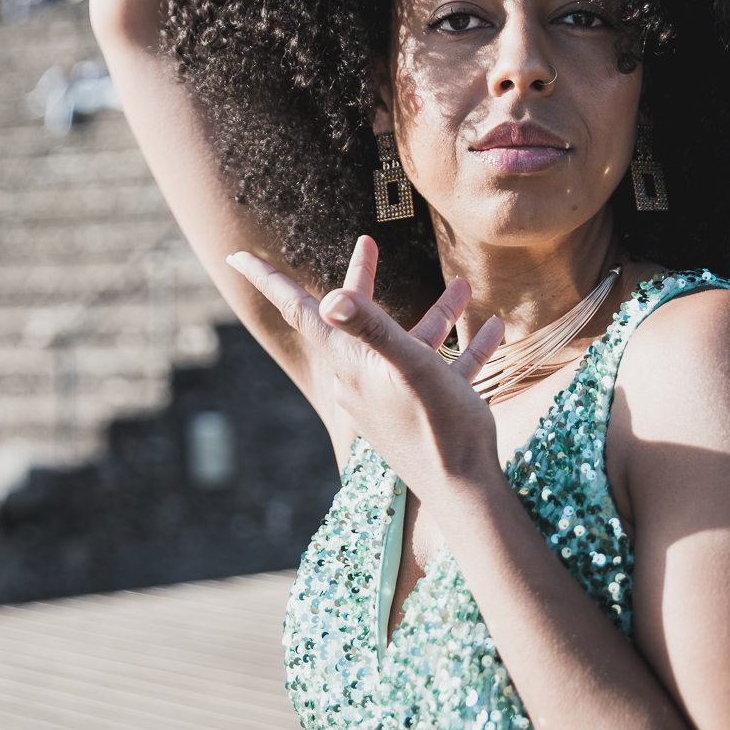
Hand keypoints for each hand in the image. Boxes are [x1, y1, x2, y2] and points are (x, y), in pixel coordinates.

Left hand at [226, 235, 505, 493]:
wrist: (465, 488)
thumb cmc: (438, 425)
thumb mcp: (409, 365)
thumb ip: (372, 328)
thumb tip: (329, 297)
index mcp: (350, 362)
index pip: (300, 310)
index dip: (268, 279)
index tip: (237, 255)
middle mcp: (360, 377)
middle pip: (355, 317)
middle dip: (364, 277)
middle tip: (368, 242)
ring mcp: (388, 396)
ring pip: (406, 342)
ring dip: (436, 314)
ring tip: (462, 287)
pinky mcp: (416, 410)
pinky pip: (438, 369)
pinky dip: (462, 349)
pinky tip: (492, 330)